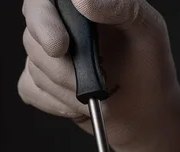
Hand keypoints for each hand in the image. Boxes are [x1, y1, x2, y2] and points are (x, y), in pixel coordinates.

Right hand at [18, 0, 179, 151]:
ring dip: (66, 89)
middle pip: (33, 34)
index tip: (60, 46)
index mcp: (81, 4)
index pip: (44, 0)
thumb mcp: (148, 30)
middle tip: (88, 83)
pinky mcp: (38, 81)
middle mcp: (60, 23)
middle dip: (61, 67)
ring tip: (97, 95)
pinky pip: (29, 89)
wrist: (145, 112)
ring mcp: (46, 53)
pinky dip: (56, 103)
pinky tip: (79, 106)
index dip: (44, 19)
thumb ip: (121, 7)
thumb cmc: (149, 67)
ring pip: (33, 65)